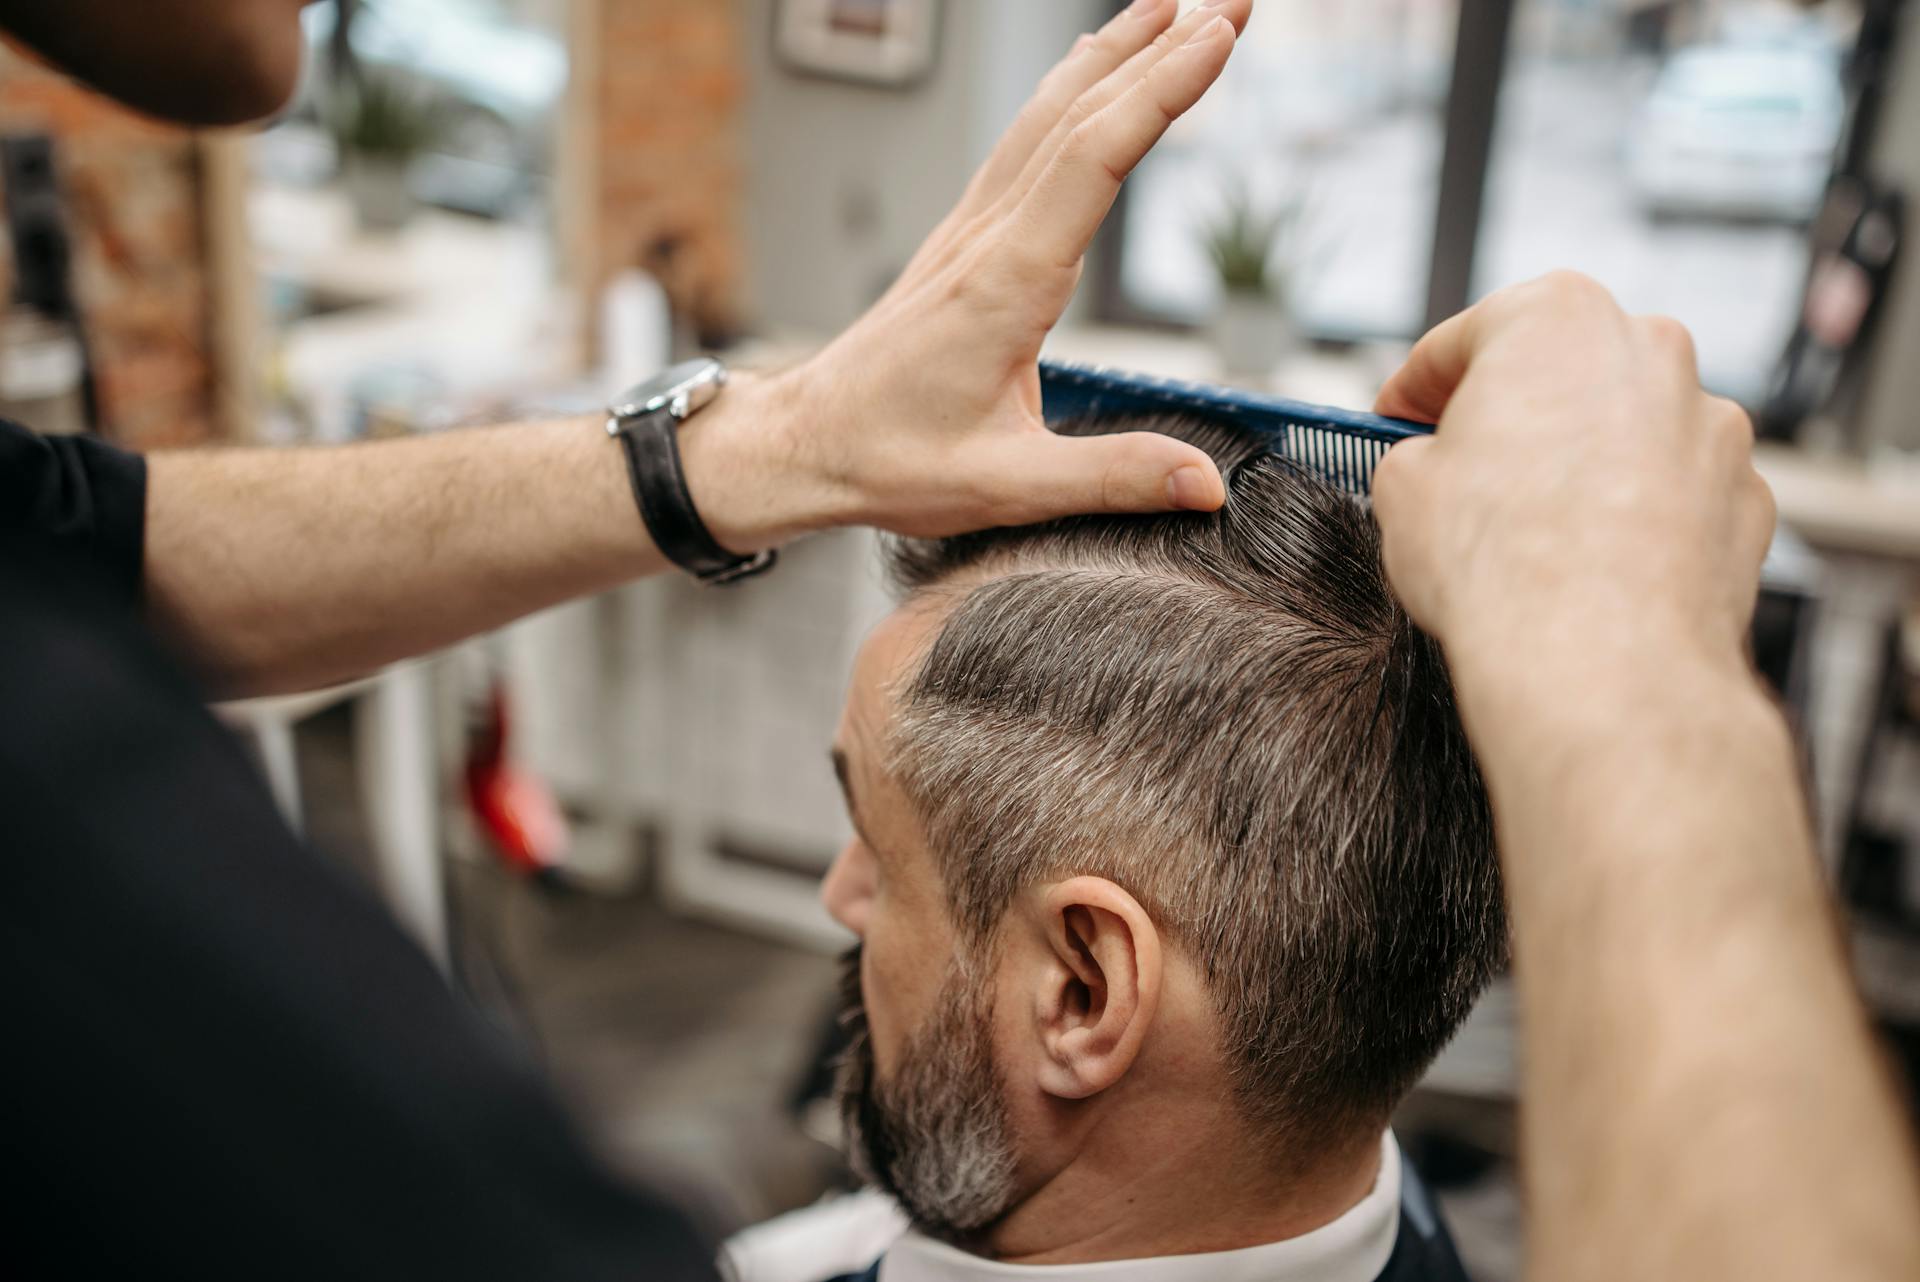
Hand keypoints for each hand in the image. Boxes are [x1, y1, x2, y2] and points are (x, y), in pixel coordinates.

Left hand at [717, 0, 1249, 541]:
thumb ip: (1110, 477)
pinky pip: (1023, 143)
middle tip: (1234, 1)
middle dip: (1162, 50)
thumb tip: (1207, 483)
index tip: (1219, 38)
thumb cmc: (889, 462)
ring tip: (1174, 6)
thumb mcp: (1007, 485)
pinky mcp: (962, 239)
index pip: (1093, 159)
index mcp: (1004, 284)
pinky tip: (1089, 67)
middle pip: (1079, 116)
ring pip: (1047, 117)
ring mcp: (969, 230)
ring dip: (1115, 55)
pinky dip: (1070, 91)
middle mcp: (985, 238)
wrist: (804, 444)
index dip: (1160, 92)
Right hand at [1369, 271, 1775, 680]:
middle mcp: (1649, 352)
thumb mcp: (1402, 490)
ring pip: (1626, 430)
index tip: (1400, 422)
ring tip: (1532, 532)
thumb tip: (1435, 470)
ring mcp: (1710, 425)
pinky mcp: (1745, 497)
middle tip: (1464, 472)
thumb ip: (1419, 456)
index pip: (1462, 341)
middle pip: (1558, 372)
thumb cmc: (1504, 567)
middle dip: (1512, 417)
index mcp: (1555, 318)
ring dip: (1580, 465)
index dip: (1414, 389)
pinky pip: (1675, 492)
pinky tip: (1593, 565)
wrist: (1598, 663)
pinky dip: (1636, 517)